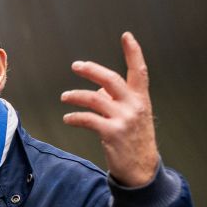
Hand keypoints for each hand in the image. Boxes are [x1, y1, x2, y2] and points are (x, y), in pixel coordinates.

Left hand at [61, 31, 158, 186]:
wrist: (142, 170)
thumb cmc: (134, 141)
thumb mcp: (133, 117)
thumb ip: (117, 100)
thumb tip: (98, 89)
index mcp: (141, 99)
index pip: (140, 70)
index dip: (133, 52)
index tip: (127, 35)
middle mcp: (134, 106)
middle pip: (110, 79)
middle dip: (91, 69)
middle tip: (76, 65)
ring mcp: (124, 119)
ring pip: (94, 98)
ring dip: (75, 95)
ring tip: (64, 97)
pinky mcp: (112, 133)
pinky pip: (87, 119)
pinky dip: (74, 117)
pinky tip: (68, 118)